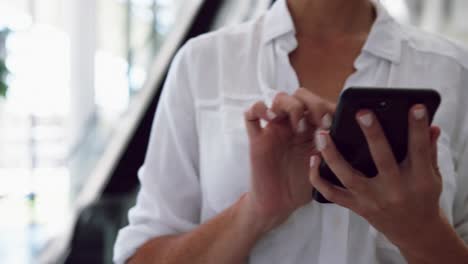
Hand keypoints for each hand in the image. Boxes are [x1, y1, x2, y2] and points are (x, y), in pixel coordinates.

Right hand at [243, 89, 334, 232]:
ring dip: (290, 106)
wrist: (279, 205)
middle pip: (300, 95)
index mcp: (311, 129)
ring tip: (298, 126)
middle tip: (319, 124)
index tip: (333, 123)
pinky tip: (269, 117)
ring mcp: (275, 130)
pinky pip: (251, 115)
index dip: (327, 107)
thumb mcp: (324, 167)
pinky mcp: (257, 138)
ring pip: (278, 99)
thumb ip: (333, 150)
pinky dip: (258, 108)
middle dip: (312, 104)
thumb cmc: (302, 186)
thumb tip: (351, 134)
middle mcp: (294, 125)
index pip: (319, 103)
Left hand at [309, 104, 444, 254]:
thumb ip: (429, 150)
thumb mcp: (433, 175)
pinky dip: (318, 179)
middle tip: (362, 112)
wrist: (413, 230)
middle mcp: (394, 190)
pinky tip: (312, 159)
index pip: (420, 149)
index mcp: (419, 180)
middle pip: (383, 160)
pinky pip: (332, 194)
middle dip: (373, 135)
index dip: (418, 128)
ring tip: (322, 134)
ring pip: (348, 177)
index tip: (415, 107)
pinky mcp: (356, 206)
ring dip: (332, 155)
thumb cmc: (422, 195)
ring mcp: (372, 200)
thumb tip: (432, 126)